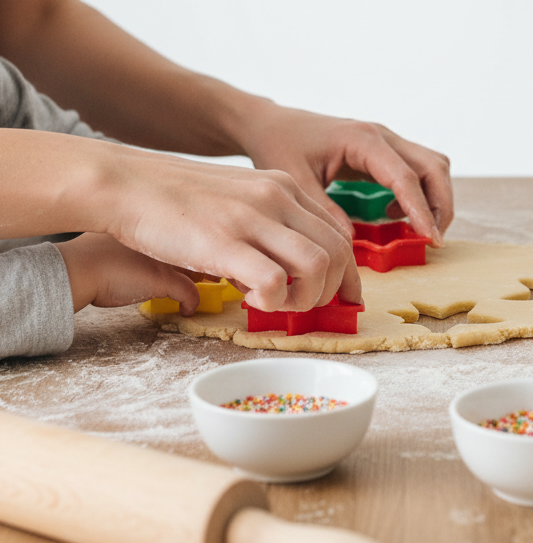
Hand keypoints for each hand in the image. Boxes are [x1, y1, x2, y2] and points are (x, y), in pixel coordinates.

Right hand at [56, 233, 201, 313]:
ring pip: (201, 266)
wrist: (77, 269)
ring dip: (207, 277)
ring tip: (211, 284)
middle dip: (207, 258)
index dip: (193, 246)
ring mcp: (165, 258)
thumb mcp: (115, 246)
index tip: (198, 254)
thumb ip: (133, 249)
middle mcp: (162, 238)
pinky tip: (186, 310)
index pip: (183, 232)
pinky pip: (190, 293)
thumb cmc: (87, 259)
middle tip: (214, 271)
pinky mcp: (165, 279)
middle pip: (198, 246)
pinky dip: (192, 303)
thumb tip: (138, 264)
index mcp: (149, 226)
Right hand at [86, 141, 360, 311]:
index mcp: (284, 186)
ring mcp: (253, 217)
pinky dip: (273, 301)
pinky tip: (249, 300)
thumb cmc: (175, 199)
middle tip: (302, 307)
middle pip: (338, 252)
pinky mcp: (225, 241)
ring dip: (305, 298)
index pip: (339, 234)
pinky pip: (276, 281)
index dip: (347, 274)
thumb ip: (267, 224)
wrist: (123, 182)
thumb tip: (287, 268)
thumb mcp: (237, 198)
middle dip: (330, 290)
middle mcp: (277, 197)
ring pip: (318, 266)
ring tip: (277, 305)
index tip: (343, 298)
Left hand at [239, 103, 452, 246]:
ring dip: (435, 198)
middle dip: (441, 204)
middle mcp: (381, 136)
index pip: (406, 177)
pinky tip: (394, 213)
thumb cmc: (279, 146)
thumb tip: (351, 242)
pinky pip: (417, 169)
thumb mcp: (296, 182)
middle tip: (434, 238)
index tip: (432, 238)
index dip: (423, 210)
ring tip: (420, 229)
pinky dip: (419, 193)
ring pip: (432, 165)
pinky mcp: (383, 150)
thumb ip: (325, 211)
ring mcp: (385, 141)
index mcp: (363, 140)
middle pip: (434, 166)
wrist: (271, 124)